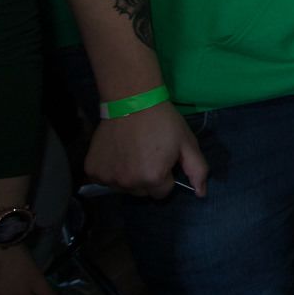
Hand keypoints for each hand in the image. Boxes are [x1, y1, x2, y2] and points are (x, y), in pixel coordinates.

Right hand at [83, 101, 207, 198]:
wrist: (132, 100)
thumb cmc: (163, 122)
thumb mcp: (187, 143)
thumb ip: (197, 170)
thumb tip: (201, 194)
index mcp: (153, 178)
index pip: (163, 192)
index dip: (166, 176)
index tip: (163, 159)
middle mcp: (129, 183)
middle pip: (142, 192)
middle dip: (147, 178)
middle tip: (148, 154)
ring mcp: (107, 178)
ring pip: (124, 187)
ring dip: (129, 176)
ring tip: (132, 152)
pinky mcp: (92, 170)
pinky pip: (105, 179)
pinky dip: (111, 170)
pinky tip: (118, 152)